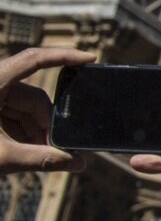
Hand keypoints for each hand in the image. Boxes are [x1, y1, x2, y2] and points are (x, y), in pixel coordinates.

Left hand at [0, 46, 91, 171]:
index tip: (91, 58)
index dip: (64, 56)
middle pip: (31, 96)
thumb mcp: (1, 157)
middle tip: (57, 150)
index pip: (34, 59)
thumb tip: (79, 163)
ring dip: (33, 131)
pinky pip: (6, 116)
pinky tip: (23, 151)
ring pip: (20, 109)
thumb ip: (43, 159)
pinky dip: (18, 132)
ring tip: (39, 156)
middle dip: (46, 123)